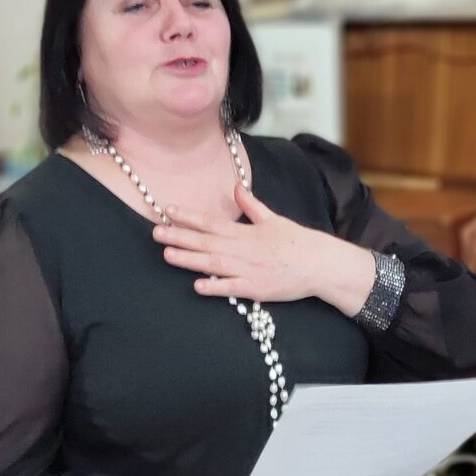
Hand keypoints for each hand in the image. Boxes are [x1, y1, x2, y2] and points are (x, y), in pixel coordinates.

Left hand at [153, 183, 376, 314]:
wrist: (319, 264)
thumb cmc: (296, 242)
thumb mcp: (273, 219)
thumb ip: (251, 205)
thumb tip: (236, 187)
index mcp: (245, 231)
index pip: (211, 222)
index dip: (188, 217)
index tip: (168, 211)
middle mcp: (243, 249)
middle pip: (205, 242)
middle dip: (179, 237)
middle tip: (156, 233)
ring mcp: (248, 269)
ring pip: (213, 264)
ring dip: (189, 259)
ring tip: (167, 255)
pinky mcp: (256, 288)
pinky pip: (231, 288)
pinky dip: (215, 287)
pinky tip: (197, 286)